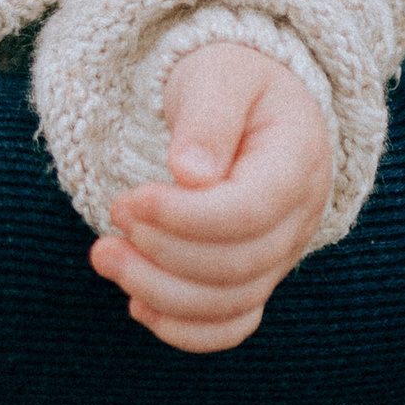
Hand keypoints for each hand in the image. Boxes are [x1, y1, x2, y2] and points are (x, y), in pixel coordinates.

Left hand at [90, 40, 332, 351]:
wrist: (251, 100)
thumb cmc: (232, 79)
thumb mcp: (219, 75)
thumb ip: (207, 118)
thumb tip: (189, 174)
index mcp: (298, 160)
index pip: (249, 212)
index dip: (185, 219)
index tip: (130, 201)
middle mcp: (299, 217)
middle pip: (238, 265)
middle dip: (162, 255)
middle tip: (109, 225)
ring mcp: (281, 253)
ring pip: (231, 302)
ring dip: (161, 293)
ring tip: (105, 257)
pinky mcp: (256, 276)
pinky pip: (232, 324)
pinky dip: (186, 330)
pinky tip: (137, 305)